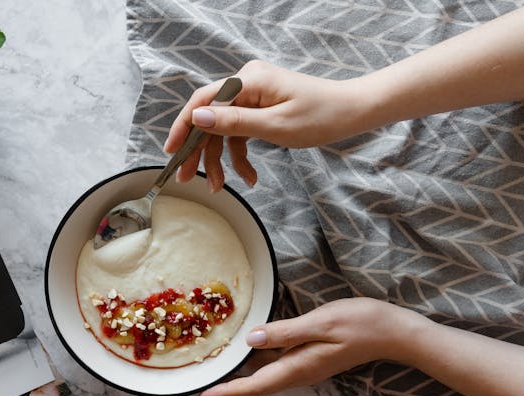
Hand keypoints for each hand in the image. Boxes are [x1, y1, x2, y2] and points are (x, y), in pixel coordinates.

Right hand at [164, 60, 377, 191]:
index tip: (172, 151)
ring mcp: (252, 95)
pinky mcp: (259, 107)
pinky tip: (248, 176)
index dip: (183, 126)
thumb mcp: (275, 126)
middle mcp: (246, 83)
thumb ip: (234, 123)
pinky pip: (239, 132)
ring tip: (220, 186)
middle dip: (200, 151)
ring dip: (220, 159)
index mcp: (248, 81)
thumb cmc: (320, 116)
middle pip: (210, 118)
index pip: (203, 101)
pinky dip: (240, 155)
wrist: (352, 112)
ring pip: (223, 130)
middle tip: (187, 179)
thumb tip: (197, 118)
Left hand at [198, 298, 431, 395]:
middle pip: (257, 383)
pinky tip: (248, 347)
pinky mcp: (310, 356)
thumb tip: (251, 340)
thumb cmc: (360, 323)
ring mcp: (305, 365)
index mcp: (299, 366)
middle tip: (203, 383)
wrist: (394, 331)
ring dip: (242, 374)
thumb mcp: (321, 322)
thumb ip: (285, 332)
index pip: (256, 385)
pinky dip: (259, 359)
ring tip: (218, 366)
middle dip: (230, 386)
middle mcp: (299, 371)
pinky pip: (278, 362)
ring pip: (266, 374)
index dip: (229, 391)